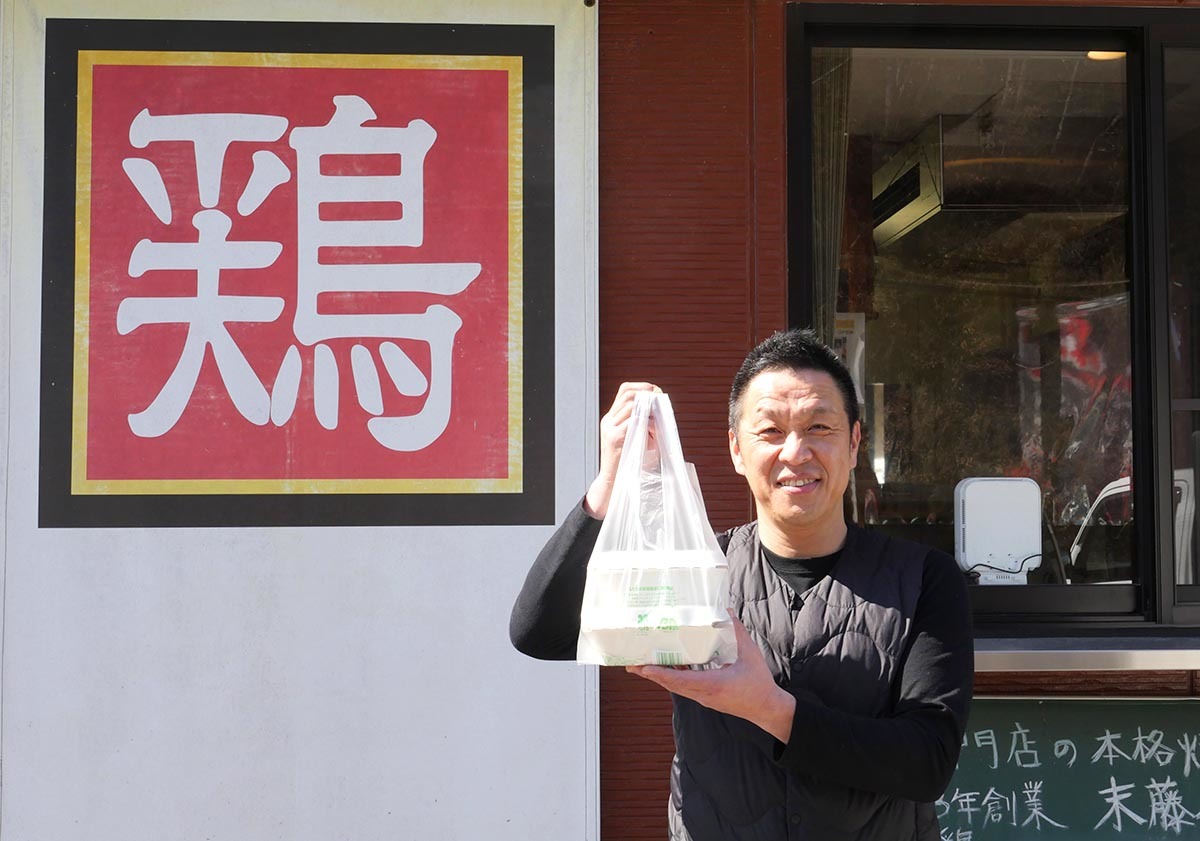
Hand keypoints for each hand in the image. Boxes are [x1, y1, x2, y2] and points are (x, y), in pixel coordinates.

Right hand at [584, 381, 659, 517]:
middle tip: (660, 399)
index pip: (623, 390)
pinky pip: (633, 421)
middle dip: (646, 392)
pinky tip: (653, 429)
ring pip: (631, 405)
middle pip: (627, 394)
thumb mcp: (634, 438)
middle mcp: (608, 420)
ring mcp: (609, 428)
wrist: (612, 482)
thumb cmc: (627, 463)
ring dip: (648, 408)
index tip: (655, 390)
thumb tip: (659, 413)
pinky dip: (647, 422)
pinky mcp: (614, 438)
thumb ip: (643, 424)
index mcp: (611, 418)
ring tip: (658, 416)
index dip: (640, 386)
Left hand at [626, 612, 796, 742]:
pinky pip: (684, 686)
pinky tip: (668, 664)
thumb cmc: (759, 683)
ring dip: (659, 675)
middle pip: (671, 684)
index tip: (644, 667)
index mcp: (712, 685)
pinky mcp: (706, 697)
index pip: (680, 680)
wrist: (767, 708)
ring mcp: (703, 697)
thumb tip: (725, 610)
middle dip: (651, 674)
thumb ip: (736, 631)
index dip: (661, 674)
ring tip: (642, 664)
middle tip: (631, 664)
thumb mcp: (749, 654)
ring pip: (676, 686)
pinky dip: (673, 676)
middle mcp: (703, 694)